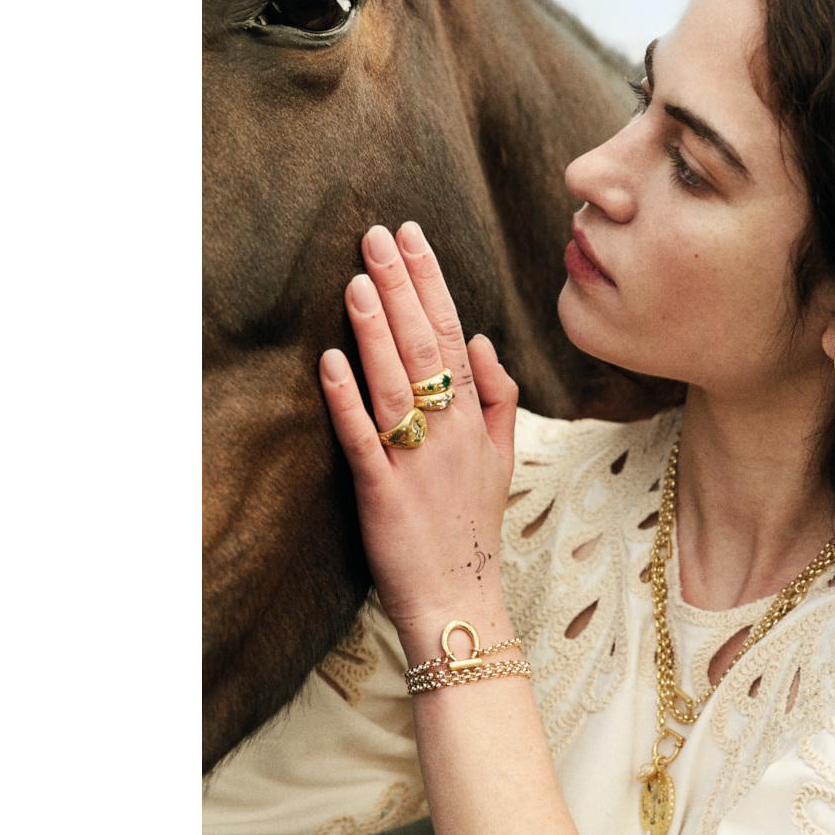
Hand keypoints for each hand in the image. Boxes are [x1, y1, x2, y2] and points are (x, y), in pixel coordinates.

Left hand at [319, 222, 519, 648]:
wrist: (461, 598)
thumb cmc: (472, 525)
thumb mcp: (502, 457)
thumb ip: (498, 396)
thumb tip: (479, 339)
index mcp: (474, 418)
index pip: (452, 333)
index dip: (430, 282)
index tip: (411, 237)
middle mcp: (449, 432)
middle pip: (424, 346)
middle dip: (400, 287)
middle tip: (377, 236)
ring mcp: (416, 462)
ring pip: (395, 383)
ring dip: (376, 331)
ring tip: (357, 280)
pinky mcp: (382, 494)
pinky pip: (363, 439)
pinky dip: (347, 399)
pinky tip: (331, 361)